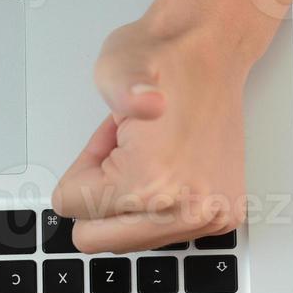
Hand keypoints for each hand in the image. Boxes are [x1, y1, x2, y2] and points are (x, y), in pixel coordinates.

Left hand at [52, 19, 246, 251]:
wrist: (212, 52)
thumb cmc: (163, 60)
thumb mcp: (115, 69)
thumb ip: (115, 94)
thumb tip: (140, 103)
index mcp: (153, 182)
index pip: (70, 207)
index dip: (83, 167)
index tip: (111, 141)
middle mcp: (186, 209)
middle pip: (96, 238)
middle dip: (99, 195)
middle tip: (125, 153)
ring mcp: (208, 218)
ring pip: (127, 239)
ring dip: (127, 201)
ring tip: (149, 155)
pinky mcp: (221, 217)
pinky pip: (159, 233)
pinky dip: (154, 205)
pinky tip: (168, 166)